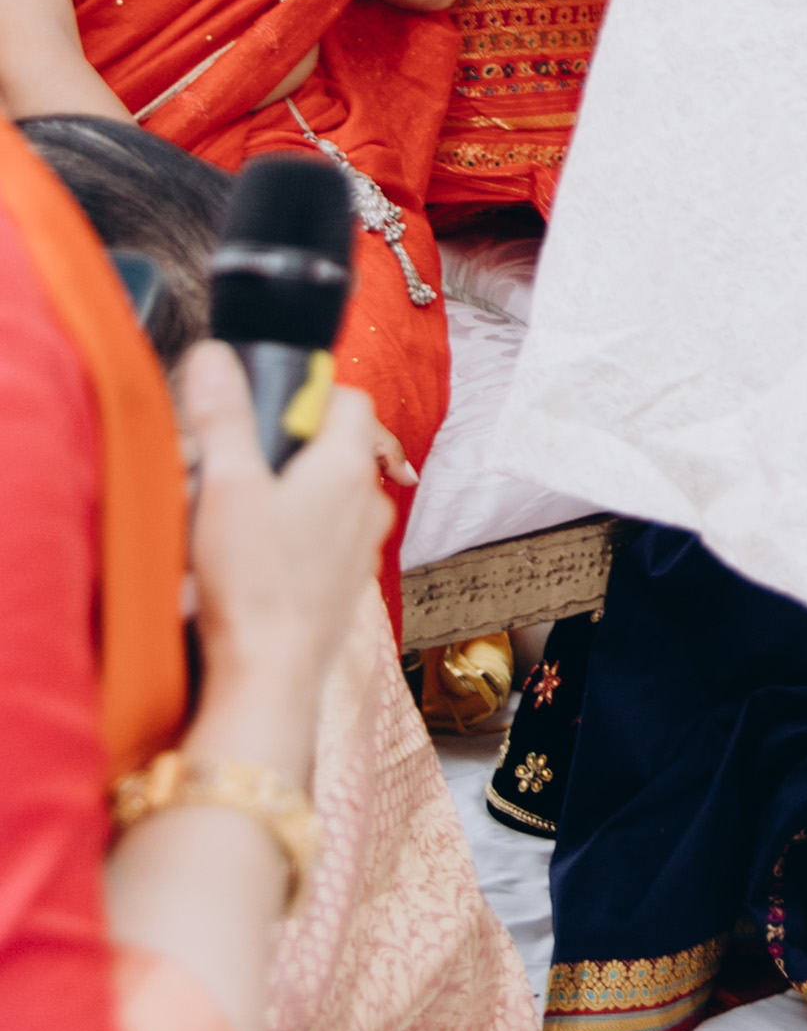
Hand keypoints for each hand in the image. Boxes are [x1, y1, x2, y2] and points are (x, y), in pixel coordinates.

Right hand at [178, 345, 385, 764]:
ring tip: (238, 512)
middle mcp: (367, 500)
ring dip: (293, 491)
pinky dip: (297, 533)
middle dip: (290, 445)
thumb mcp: (225, 486)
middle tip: (237, 463)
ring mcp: (363, 545)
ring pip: (332, 493)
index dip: (309, 392)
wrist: (270, 674)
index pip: (350, 398)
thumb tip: (215, 355)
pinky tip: (254, 555)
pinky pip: (327, 537)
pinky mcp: (347, 582)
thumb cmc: (252, 583)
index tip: (265, 407)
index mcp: (346, 466)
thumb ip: (223, 416)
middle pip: (339, 445)